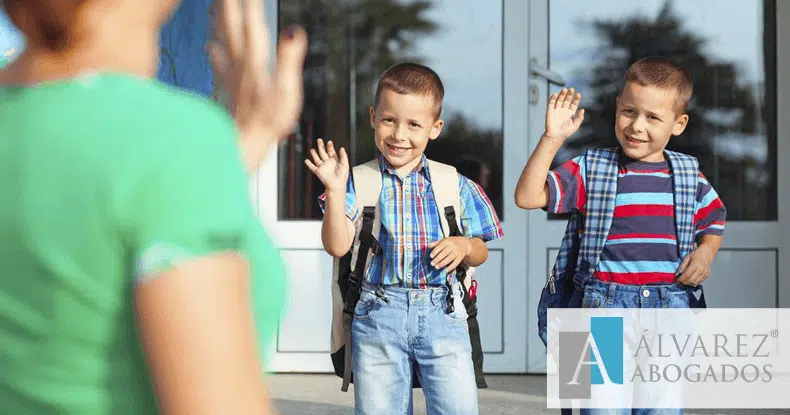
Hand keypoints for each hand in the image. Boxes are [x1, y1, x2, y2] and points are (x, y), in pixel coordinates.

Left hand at [208, 0, 307, 169]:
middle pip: (232, 28)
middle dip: (229, 6)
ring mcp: (233, 76)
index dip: (251, 6)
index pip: (253, 26)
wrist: (242, 146)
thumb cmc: (267, 123)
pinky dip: (215, 49)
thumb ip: (289, 60)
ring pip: (222, 41)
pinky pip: (219, 61)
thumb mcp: (287, 92)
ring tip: (215, 6)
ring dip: (219, 21)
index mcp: (255, 63)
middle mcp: (240, 65)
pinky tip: (209, 45)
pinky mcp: (230, 88)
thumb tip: (294, 31)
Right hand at [304, 139, 349, 191]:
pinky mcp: (318, 172)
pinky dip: (309, 164)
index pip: (331, 152)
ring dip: (314, 154)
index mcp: (335, 161)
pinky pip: (312, 167)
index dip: (330, 147)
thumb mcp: (345, 165)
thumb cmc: (342, 177)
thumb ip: (343, 156)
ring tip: (312, 149)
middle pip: (323, 153)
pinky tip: (306, 160)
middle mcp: (328, 163)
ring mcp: (323, 167)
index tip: (329, 142)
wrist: (337, 185)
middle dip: (321, 146)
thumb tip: (342, 148)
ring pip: (317, 159)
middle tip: (319, 140)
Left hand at [428, 237, 470, 271]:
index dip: (435, 251)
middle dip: (438, 259)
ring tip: (436, 267)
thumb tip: (427, 246)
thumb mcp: (444, 240)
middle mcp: (453, 246)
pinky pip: (455, 263)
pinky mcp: (460, 258)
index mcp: (448, 241)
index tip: (430, 256)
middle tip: (432, 264)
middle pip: (445, 253)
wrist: (464, 244)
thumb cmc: (451, 242)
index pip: (441, 246)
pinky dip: (450, 267)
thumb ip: (436, 243)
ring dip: (442, 263)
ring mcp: (457, 252)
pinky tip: (445, 270)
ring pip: (449, 259)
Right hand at [544, 88, 584, 141]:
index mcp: (570, 113)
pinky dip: (553, 98)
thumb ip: (580, 117)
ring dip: (562, 94)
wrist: (555, 136)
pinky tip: (556, 94)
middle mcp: (563, 110)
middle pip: (567, 100)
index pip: (574, 103)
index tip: (578, 94)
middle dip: (569, 94)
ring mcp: (556, 110)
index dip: (576, 99)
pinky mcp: (550, 111)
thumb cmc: (566, 132)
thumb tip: (583, 109)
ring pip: (559, 100)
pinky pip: (551, 103)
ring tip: (565, 89)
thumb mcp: (575, 125)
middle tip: (572, 89)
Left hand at [676, 245, 713, 285]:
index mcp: (695, 265)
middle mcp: (701, 270)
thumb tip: (678, 274)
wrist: (707, 252)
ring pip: (695, 283)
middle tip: (680, 282)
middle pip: (691, 281)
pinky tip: (690, 280)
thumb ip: (682, 266)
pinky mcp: (707, 275)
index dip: (681, 279)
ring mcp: (705, 273)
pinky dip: (694, 283)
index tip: (677, 281)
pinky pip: (699, 282)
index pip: (686, 275)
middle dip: (684, 283)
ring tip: (684, 282)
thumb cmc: (697, 254)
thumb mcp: (686, 258)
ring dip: (689, 284)